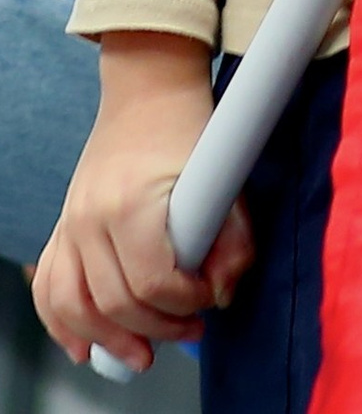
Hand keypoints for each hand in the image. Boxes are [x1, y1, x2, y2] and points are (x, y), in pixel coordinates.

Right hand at [33, 34, 251, 372]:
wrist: (148, 89)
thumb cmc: (189, 125)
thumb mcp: (224, 172)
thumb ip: (233, 236)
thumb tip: (224, 291)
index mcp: (131, 204)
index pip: (153, 281)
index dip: (187, 300)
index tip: (211, 297)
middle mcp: (90, 219)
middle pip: (115, 302)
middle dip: (158, 326)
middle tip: (193, 328)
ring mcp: (70, 225)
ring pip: (73, 307)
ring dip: (109, 340)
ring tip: (144, 354)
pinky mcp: (62, 228)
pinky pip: (47, 289)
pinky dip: (63, 324)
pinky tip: (86, 347)